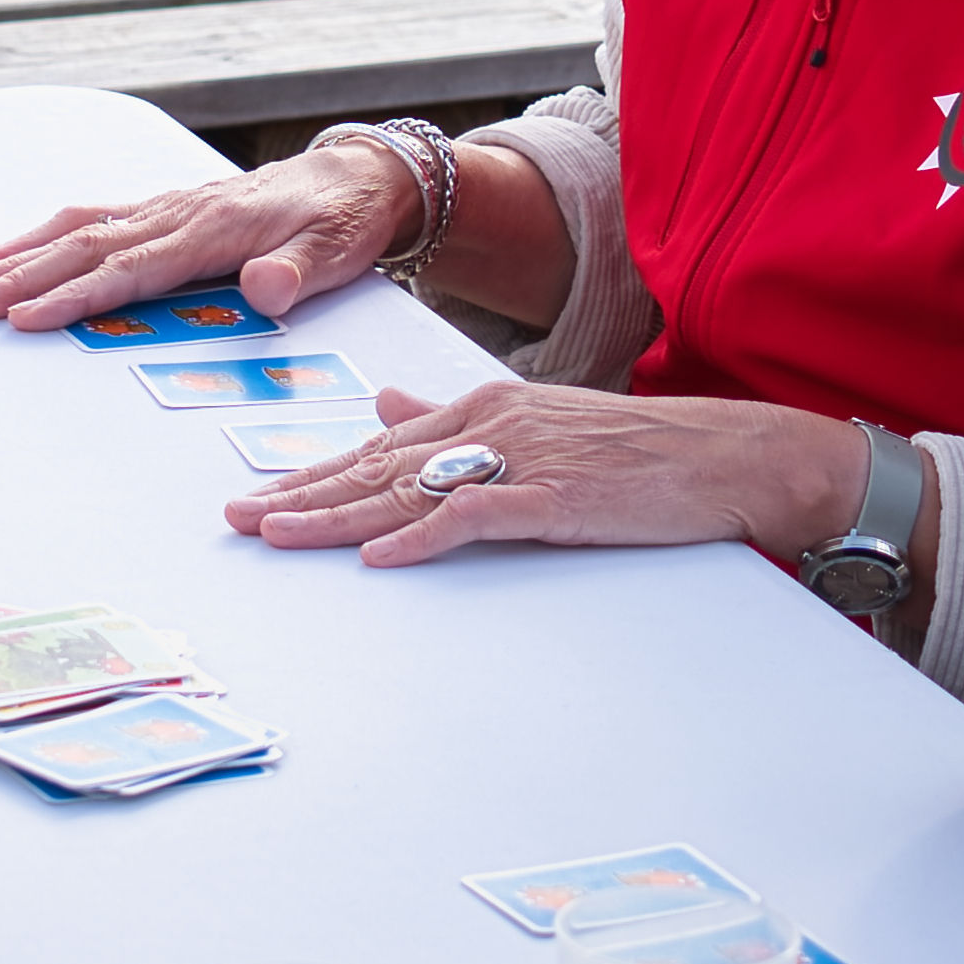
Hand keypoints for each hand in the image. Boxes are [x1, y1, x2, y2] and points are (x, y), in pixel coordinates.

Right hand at [0, 140, 419, 331]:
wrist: (355, 177)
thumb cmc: (342, 222)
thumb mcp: (336, 252)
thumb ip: (299, 272)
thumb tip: (266, 288)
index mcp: (211, 230)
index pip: (130, 270)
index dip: (76, 295)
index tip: (25, 317)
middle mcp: (176, 214)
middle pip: (85, 248)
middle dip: (20, 278)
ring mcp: (165, 208)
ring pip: (79, 230)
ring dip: (21, 256)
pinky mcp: (163, 209)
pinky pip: (93, 218)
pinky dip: (45, 234)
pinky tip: (10, 251)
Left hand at [225, 382, 869, 569]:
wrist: (727, 454)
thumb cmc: (637, 449)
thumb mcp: (537, 421)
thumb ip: (455, 418)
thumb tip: (386, 409)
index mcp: (482, 407)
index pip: (378, 448)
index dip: (313, 473)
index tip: (258, 495)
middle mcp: (491, 425)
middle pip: (378, 469)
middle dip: (302, 495)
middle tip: (236, 518)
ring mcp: (523, 460)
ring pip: (410, 490)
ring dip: (338, 515)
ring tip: (277, 532)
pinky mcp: (556, 499)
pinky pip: (477, 519)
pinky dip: (424, 538)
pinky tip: (381, 556)